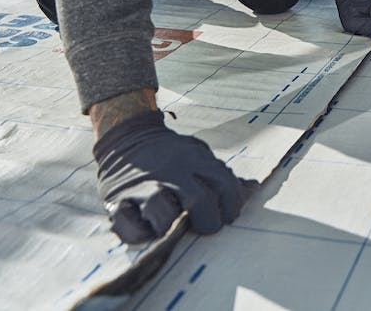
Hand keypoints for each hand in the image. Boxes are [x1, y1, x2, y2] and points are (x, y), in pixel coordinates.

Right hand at [93, 111, 258, 242]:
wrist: (126, 136)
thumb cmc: (170, 153)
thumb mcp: (198, 154)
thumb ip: (222, 175)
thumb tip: (253, 189)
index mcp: (194, 159)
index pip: (225, 186)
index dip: (231, 207)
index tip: (226, 215)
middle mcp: (170, 171)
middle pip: (199, 202)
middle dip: (206, 221)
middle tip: (201, 224)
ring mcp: (143, 186)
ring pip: (163, 214)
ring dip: (170, 225)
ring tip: (171, 224)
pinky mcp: (117, 199)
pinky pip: (129, 227)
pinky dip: (138, 233)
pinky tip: (145, 227)